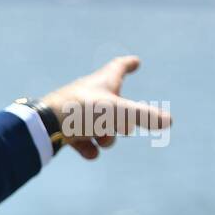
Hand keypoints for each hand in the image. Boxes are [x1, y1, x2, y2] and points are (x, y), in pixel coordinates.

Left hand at [38, 55, 172, 159]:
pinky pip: (82, 139)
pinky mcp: (63, 128)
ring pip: (99, 124)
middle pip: (113, 104)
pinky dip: (88, 147)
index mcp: (102, 82)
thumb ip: (145, 116)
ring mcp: (75, 111)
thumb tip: (169, 121)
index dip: (128, 65)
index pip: (118, 68)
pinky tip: (90, 153)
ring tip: (100, 139)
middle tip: (121, 125)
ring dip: (106, 136)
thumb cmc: (83, 111)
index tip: (135, 62)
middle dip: (122, 120)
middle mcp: (88, 93)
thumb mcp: (119, 113)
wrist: (45, 125)